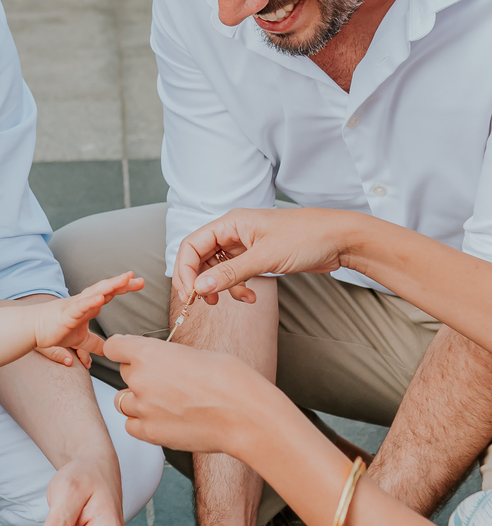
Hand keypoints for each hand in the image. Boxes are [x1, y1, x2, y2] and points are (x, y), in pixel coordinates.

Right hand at [35, 272, 143, 367]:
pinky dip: (90, 301)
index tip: (139, 283)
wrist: (33, 329)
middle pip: (107, 289)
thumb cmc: (54, 330)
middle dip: (123, 283)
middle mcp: (84, 302)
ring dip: (111, 285)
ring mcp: (75, 305)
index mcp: (88, 306)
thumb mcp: (81, 340)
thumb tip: (108, 351)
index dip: (123, 288)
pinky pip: (80, 306)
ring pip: (95, 292)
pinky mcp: (66, 313)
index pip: (110, 294)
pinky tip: (101, 298)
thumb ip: (95, 344)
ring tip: (125, 279)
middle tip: (140, 280)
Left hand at [106, 332, 280, 460]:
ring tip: (168, 402)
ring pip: (124, 400)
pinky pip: (132, 425)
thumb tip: (160, 361)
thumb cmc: (229, 379)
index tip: (132, 353)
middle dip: (140, 374)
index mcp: (148, 353)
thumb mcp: (196, 354)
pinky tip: (166, 419)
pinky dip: (143, 422)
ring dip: (139, 400)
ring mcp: (142, 408)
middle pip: (124, 373)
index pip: (114, 346)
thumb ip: (168, 357)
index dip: (123, 349)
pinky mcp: (150, 433)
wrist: (244, 415)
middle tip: (167, 380)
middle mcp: (139, 379)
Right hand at [170, 207, 363, 307]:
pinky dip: (238, 287)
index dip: (184, 269)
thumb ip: (230, 274)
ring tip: (228, 301)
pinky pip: (236, 274)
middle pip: (201, 257)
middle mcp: (234, 232)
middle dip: (199, 280)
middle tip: (200, 302)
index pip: (192, 245)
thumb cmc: (306, 238)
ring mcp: (245, 245)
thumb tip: (199, 288)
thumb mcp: (265, 257)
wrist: (340, 240)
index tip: (189, 294)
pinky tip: (251, 296)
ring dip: (220, 286)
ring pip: (218, 268)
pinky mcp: (258, 256)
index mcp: (231, 223)